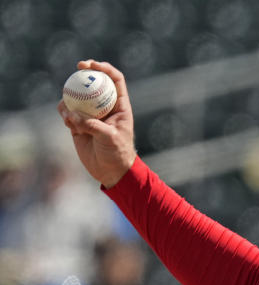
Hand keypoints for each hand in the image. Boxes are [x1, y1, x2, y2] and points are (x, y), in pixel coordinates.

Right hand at [58, 60, 135, 187]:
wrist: (110, 171)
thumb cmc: (117, 154)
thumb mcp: (110, 138)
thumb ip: (93, 125)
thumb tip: (73, 116)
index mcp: (119, 106)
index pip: (115, 80)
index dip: (105, 68)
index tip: (93, 65)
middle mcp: (104, 107)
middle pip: (94, 83)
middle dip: (85, 72)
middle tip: (78, 67)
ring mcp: (90, 114)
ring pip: (77, 96)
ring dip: (71, 98)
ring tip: (71, 116)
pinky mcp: (78, 124)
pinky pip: (67, 112)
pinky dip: (65, 113)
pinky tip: (68, 123)